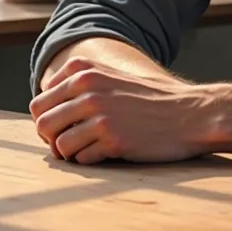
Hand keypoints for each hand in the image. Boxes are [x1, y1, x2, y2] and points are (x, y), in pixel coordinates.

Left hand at [29, 57, 213, 164]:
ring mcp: (100, 114)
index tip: (68, 125)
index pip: (39, 101)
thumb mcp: (113, 78)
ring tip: (91, 148)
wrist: (191, 113)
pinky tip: (109, 152)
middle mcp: (89, 89)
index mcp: (86, 70)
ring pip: (58, 144)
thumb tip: (43, 111)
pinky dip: (90, 160)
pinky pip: (80, 159)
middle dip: (53, 138)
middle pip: (42, 123)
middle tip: (72, 142)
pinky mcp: (112, 139)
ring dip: (71, 152)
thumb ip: (80, 85)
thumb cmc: (152, 100)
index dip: (50, 118)